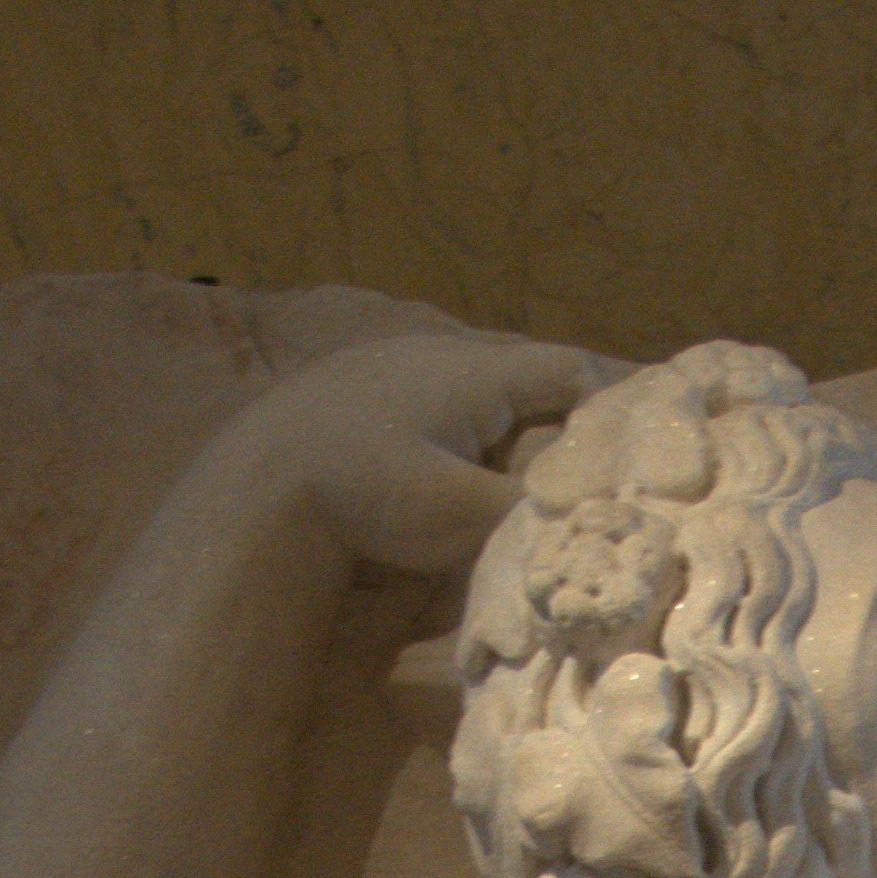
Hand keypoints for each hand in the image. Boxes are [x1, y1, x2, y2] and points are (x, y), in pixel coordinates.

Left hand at [232, 329, 598, 572]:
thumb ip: (528, 514)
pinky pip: (434, 415)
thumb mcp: (460, 515)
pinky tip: (444, 491)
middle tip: (571, 498)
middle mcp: (442, 356)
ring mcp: (397, 372)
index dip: (608, 416)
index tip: (621, 469)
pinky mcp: (361, 398)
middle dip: (552, 441)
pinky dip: (454, 449)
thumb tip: (585, 521)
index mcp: (479, 371)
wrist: (255, 484)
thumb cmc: (363, 492)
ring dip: (499, 450)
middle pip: (525, 391)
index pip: (571, 374)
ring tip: (509, 504)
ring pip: (479, 405)